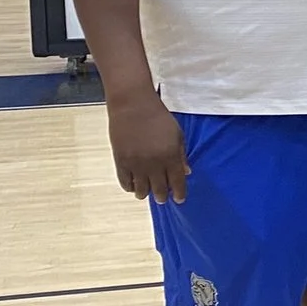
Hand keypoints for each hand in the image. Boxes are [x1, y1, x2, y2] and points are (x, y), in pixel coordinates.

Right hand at [106, 88, 187, 202]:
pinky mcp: (120, 161)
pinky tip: (134, 186)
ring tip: (147, 192)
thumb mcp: (177, 135)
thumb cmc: (158, 118)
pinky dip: (130, 187)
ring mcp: (136, 163)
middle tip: (162, 198)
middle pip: (159, 189)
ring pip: (141, 190)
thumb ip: (181, 155)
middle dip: (162, 196)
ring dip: (145, 193)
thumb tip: (186, 172)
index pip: (177, 182)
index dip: (179, 194)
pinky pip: (125, 182)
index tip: (179, 199)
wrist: (133, 106)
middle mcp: (154, 163)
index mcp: (170, 156)